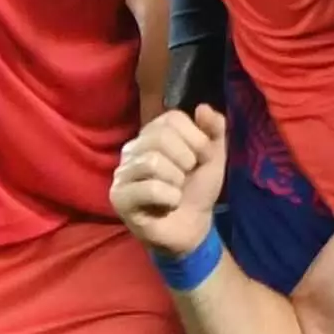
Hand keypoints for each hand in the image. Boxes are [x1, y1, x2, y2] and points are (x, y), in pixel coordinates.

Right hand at [111, 101, 227, 252]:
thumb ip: (215, 129)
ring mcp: (122, 172)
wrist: (191, 226)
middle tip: (186, 177)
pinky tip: (167, 205)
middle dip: (186, 160)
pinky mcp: (119, 197)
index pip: (173, 118)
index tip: (201, 158)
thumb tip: (202, 108)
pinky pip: (148, 188)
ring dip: (177, 181)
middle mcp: (133, 148)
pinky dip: (169, 198)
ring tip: (176, 191)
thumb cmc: (197, 188)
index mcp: (154, 132)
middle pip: (161, 137)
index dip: (196, 139)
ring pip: (153, 162)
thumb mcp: (214, 156)